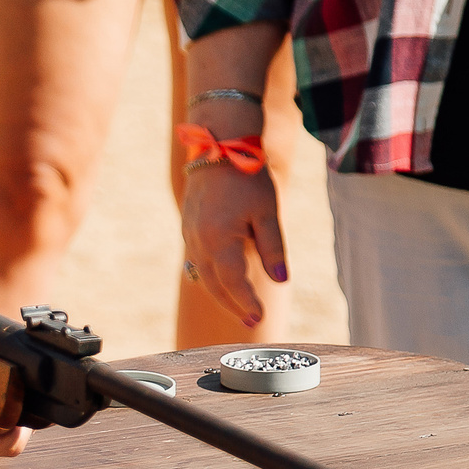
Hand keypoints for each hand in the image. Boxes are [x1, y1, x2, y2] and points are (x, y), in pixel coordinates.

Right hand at [179, 161, 288, 327]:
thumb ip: (273, 249)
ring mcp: (189, 235)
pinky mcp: (187, 227)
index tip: (259, 317)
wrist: (218, 147)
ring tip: (238, 304)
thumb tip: (281, 281)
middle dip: (232, 305)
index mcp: (219, 240)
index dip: (246, 302)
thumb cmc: (247, 177)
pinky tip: (221, 277)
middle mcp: (199, 241)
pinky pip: (196, 259)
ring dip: (220, 292)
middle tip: (251, 321)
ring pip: (202, 274)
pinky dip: (209, 273)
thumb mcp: (267, 213)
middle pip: (213, 285)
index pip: (232, 282)